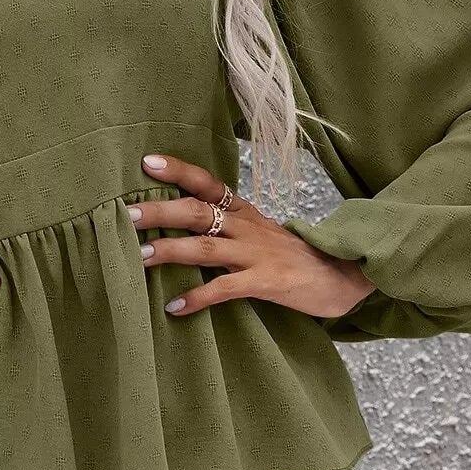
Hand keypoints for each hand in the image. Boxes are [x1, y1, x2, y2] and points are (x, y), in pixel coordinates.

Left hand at [125, 152, 378, 320]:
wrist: (343, 276)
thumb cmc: (293, 256)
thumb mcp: (258, 232)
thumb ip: (224, 227)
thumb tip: (178, 224)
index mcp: (243, 212)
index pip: (208, 182)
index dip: (179, 171)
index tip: (148, 162)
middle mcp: (246, 227)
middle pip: (198, 212)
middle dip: (161, 212)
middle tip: (127, 215)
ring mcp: (256, 254)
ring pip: (205, 247)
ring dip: (170, 251)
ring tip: (138, 257)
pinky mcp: (266, 282)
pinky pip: (225, 288)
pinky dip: (198, 297)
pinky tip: (174, 307)